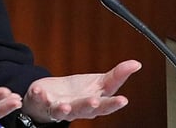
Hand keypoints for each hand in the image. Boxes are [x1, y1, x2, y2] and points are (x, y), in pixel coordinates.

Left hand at [21, 59, 141, 122]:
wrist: (51, 99)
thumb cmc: (77, 92)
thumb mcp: (99, 83)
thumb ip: (117, 76)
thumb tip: (137, 64)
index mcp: (93, 104)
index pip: (106, 105)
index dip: (114, 104)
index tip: (123, 100)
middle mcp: (77, 109)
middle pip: (85, 109)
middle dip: (89, 106)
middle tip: (94, 101)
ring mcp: (60, 107)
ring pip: (62, 111)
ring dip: (64, 109)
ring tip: (65, 105)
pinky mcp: (43, 102)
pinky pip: (40, 100)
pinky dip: (39, 96)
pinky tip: (39, 90)